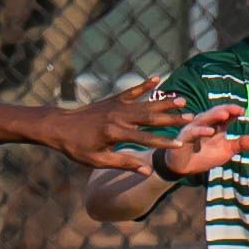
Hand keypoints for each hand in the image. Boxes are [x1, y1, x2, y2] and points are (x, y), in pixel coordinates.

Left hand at [45, 76, 188, 171]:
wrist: (58, 126)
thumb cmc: (76, 147)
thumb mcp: (97, 160)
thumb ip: (123, 163)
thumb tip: (146, 170)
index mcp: (115, 133)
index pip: (145, 139)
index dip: (163, 143)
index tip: (180, 144)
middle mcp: (118, 117)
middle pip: (150, 118)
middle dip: (171, 118)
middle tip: (190, 117)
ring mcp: (116, 106)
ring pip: (144, 103)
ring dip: (163, 101)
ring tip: (181, 99)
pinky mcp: (112, 100)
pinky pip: (131, 91)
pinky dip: (144, 85)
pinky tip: (157, 78)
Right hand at [159, 103, 248, 176]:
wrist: (184, 168)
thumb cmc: (204, 156)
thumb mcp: (225, 151)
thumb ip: (238, 145)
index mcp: (215, 125)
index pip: (224, 114)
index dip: (233, 111)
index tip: (243, 110)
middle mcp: (204, 124)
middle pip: (214, 113)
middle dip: (225, 109)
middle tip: (236, 108)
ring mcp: (193, 129)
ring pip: (203, 120)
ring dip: (213, 116)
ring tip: (225, 114)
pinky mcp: (184, 138)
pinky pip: (192, 133)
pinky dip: (201, 131)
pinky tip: (210, 131)